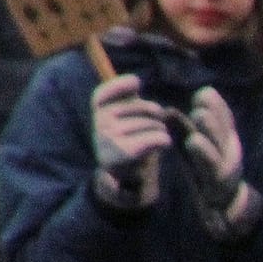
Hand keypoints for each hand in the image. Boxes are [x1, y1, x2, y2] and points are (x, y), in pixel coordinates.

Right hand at [91, 75, 169, 208]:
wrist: (130, 181)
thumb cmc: (134, 145)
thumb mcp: (129, 121)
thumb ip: (129, 102)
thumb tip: (135, 80)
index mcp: (98, 116)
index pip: (102, 94)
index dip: (120, 85)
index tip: (137, 83)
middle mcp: (99, 125)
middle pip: (137, 106)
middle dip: (155, 113)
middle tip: (158, 124)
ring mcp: (109, 139)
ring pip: (150, 123)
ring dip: (161, 129)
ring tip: (157, 139)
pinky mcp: (123, 152)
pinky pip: (154, 137)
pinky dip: (164, 140)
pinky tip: (163, 145)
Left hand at [183, 86, 261, 240]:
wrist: (222, 205)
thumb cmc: (205, 172)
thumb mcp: (195, 150)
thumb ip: (183, 132)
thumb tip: (166, 111)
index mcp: (225, 141)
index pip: (225, 119)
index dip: (217, 106)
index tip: (204, 93)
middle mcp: (230, 152)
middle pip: (223, 128)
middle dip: (214, 112)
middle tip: (202, 97)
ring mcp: (226, 167)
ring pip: (218, 144)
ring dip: (211, 128)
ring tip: (200, 114)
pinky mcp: (218, 182)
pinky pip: (211, 165)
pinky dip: (204, 152)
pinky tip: (193, 141)